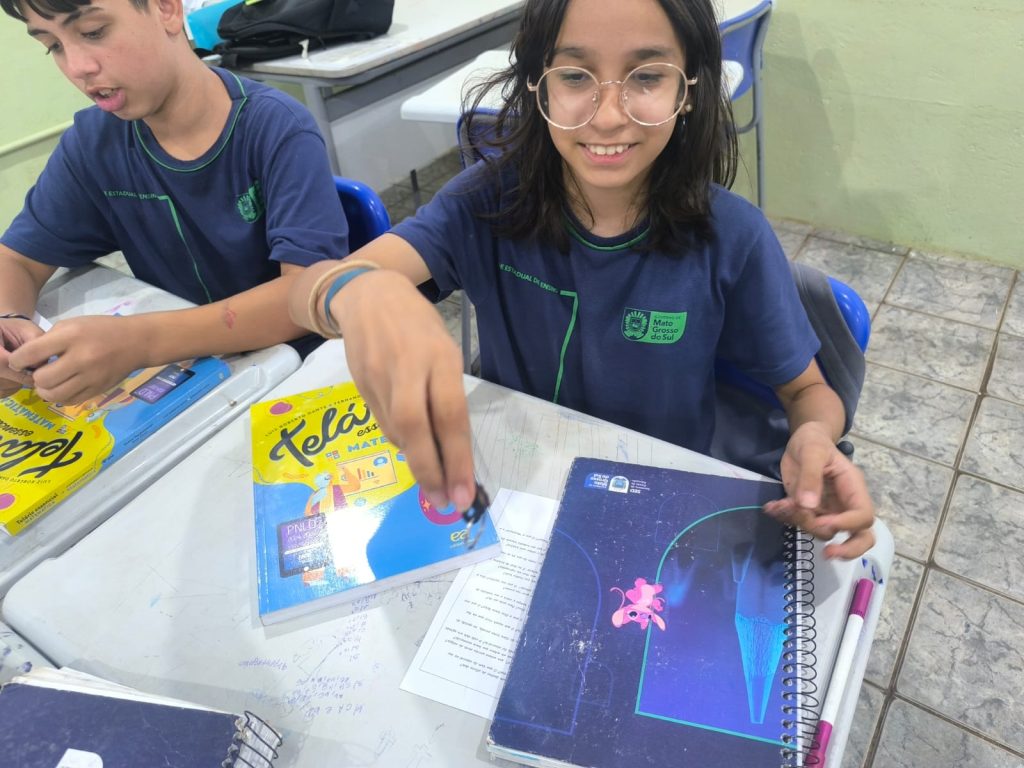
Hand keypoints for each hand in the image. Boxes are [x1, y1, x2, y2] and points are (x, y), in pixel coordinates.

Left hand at [8, 315, 146, 403]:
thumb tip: (29, 360)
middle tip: (40, 371)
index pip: (32, 353)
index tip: (18, 362)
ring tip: (49, 382)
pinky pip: (70, 401)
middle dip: (35, 377)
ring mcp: (91, 377)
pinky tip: (64, 387)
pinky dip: (61, 396)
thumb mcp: (73, 324)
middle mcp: (81, 358)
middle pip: (42, 379)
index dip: (17, 360)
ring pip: (54, 395)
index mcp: (72, 337)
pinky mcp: (98, 390)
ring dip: (45, 390)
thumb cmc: (101, 329)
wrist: (137, 342)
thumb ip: (50, 340)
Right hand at [332, 270, 475, 511]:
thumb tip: (453, 448)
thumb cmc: (418, 326)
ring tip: (434, 485)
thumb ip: (447, 394)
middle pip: (416, 428)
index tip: (465, 493)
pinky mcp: (359, 385)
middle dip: (431, 471)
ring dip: (416, 464)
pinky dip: (400, 443)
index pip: (450, 415)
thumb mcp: (445, 348)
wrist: (368, 296)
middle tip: (444, 502)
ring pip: (396, 432)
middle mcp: (408, 368)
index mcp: (440, 357)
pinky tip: (412, 450)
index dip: (458, 458)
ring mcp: (379, 378)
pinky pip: (382, 424)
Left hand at [764, 422, 875, 558]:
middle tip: (828, 554)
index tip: (822, 521)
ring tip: (780, 505)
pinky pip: (802, 524)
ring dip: (801, 524)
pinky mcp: (810, 513)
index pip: (863, 515)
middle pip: (861, 537)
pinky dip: (786, 519)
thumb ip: (811, 477)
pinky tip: (772, 507)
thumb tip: (808, 506)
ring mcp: (828, 511)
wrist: (801, 442)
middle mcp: (844, 504)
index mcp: (853, 488)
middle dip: (848, 550)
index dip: (847, 524)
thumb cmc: (813, 442)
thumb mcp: (812, 452)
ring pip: (824, 533)